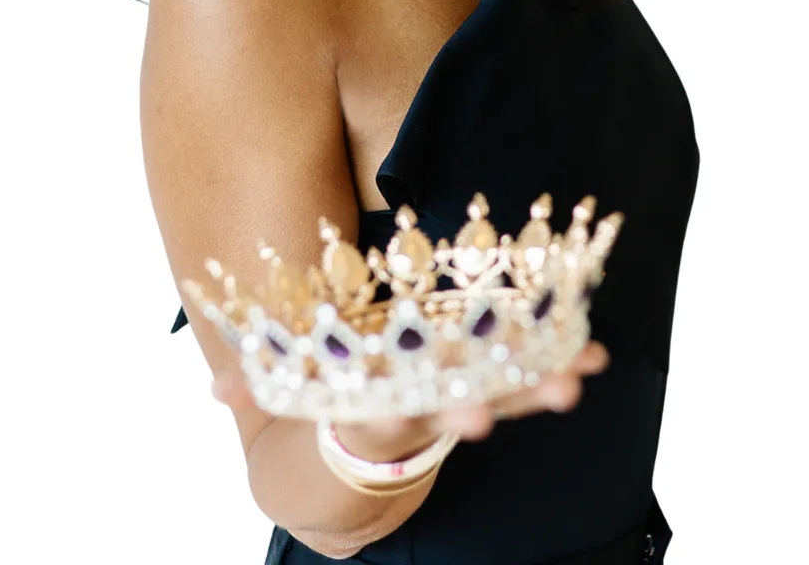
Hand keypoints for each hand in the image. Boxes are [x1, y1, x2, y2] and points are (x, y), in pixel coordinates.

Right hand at [211, 339, 610, 460]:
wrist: (368, 455)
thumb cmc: (333, 410)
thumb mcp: (294, 399)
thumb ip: (258, 388)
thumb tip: (209, 388)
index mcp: (379, 420)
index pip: (395, 427)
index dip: (418, 421)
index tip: (456, 420)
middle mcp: (427, 417)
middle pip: (461, 417)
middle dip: (497, 408)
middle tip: (543, 398)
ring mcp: (461, 404)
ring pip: (507, 401)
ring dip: (546, 389)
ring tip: (584, 377)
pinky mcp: (486, 391)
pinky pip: (529, 383)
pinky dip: (563, 367)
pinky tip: (599, 353)